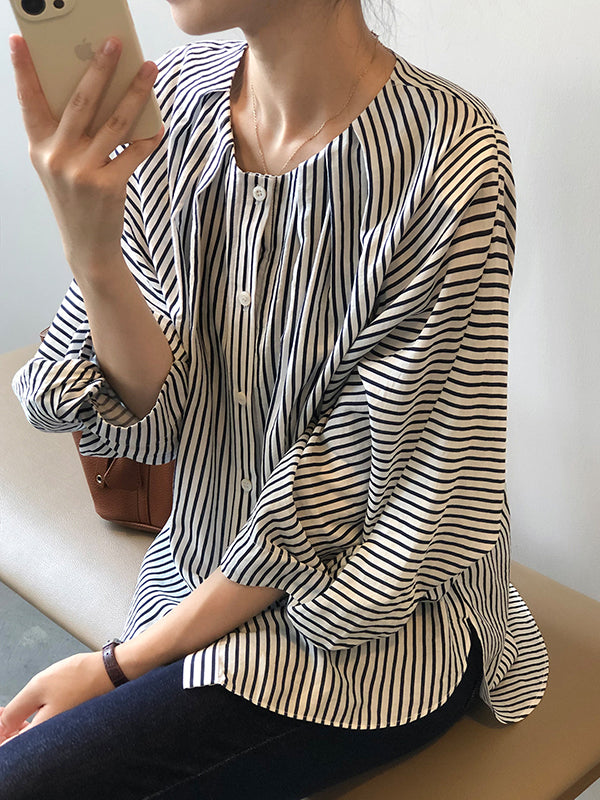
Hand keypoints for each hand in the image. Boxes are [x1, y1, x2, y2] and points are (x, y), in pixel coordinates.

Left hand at [0, 652, 113, 744]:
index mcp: (41, 734)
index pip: (9, 746)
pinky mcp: (68, 723)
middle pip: (19, 742)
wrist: (111, 671)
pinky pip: (44, 726)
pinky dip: (34, 717)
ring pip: (31, 733)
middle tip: (4, 709)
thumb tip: (0, 726)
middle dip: (7, 726)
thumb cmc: (80, 677)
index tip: (0, 714)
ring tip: (16, 705)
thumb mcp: (38, 687)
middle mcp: (53, 738)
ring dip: (19, 721)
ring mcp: (61, 731)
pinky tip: (33, 704)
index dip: (1, 730)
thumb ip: (15, 710)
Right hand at [8, 34, 163, 279]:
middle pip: (81, 102)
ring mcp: (82, 172)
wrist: (87, 246)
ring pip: (115, 122)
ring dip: (135, 93)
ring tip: (149, 70)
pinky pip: (133, 153)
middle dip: (99, 67)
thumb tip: (99, 94)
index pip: (28, 101)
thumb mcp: (60, 166)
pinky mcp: (107, 186)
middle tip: (115, 42)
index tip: (20, 40)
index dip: (23, 71)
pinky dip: (148, 138)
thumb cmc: (76, 198)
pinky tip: (158, 126)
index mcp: (39, 147)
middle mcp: (56, 157)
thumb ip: (69, 134)